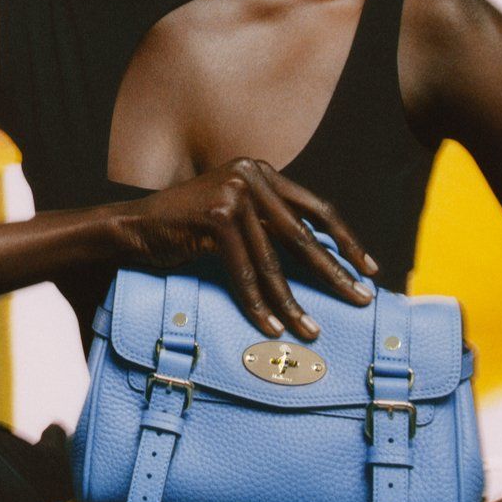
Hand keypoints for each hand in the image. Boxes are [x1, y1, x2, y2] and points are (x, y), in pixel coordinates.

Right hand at [120, 157, 377, 340]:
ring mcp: (233, 192)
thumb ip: (270, 223)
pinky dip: (258, 304)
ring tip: (312, 330)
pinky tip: (271, 328)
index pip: (316, 208)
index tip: (369, 269)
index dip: (346, 240)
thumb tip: (325, 258)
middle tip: (361, 300)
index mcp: (261, 171)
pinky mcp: (215, 216)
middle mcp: (251, 174)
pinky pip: (243, 271)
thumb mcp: (235, 217)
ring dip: (293, 302)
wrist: (132, 227)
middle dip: (334, 273)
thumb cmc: (185, 228)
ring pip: (273, 261)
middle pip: (302, 235)